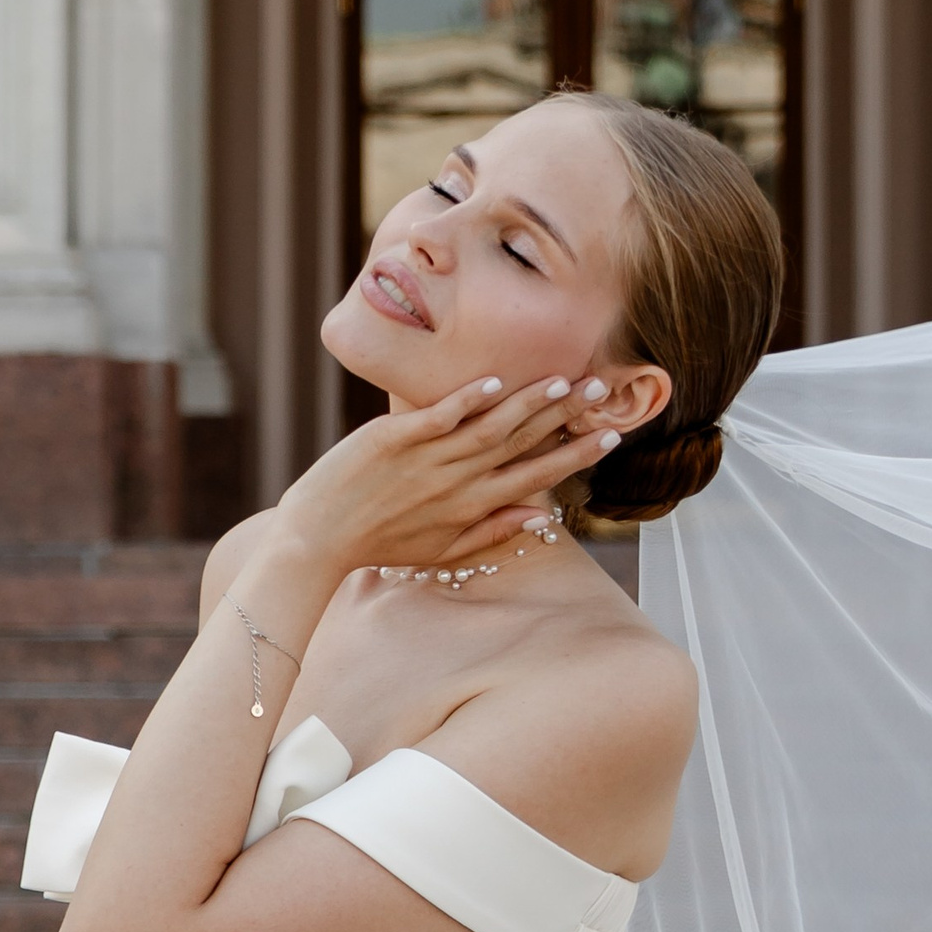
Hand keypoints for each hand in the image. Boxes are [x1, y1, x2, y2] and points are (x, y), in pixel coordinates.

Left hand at [266, 376, 620, 578]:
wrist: (319, 536)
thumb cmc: (381, 544)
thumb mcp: (443, 550)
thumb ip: (495, 531)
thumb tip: (544, 519)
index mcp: (473, 507)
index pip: (538, 478)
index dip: (577, 456)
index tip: (612, 436)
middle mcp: (458, 482)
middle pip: (523, 444)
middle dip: (566, 418)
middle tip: (601, 391)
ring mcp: (427, 458)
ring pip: (490, 427)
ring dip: (529, 403)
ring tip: (565, 382)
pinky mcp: (395, 438)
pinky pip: (440, 415)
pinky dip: (468, 400)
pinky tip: (497, 382)